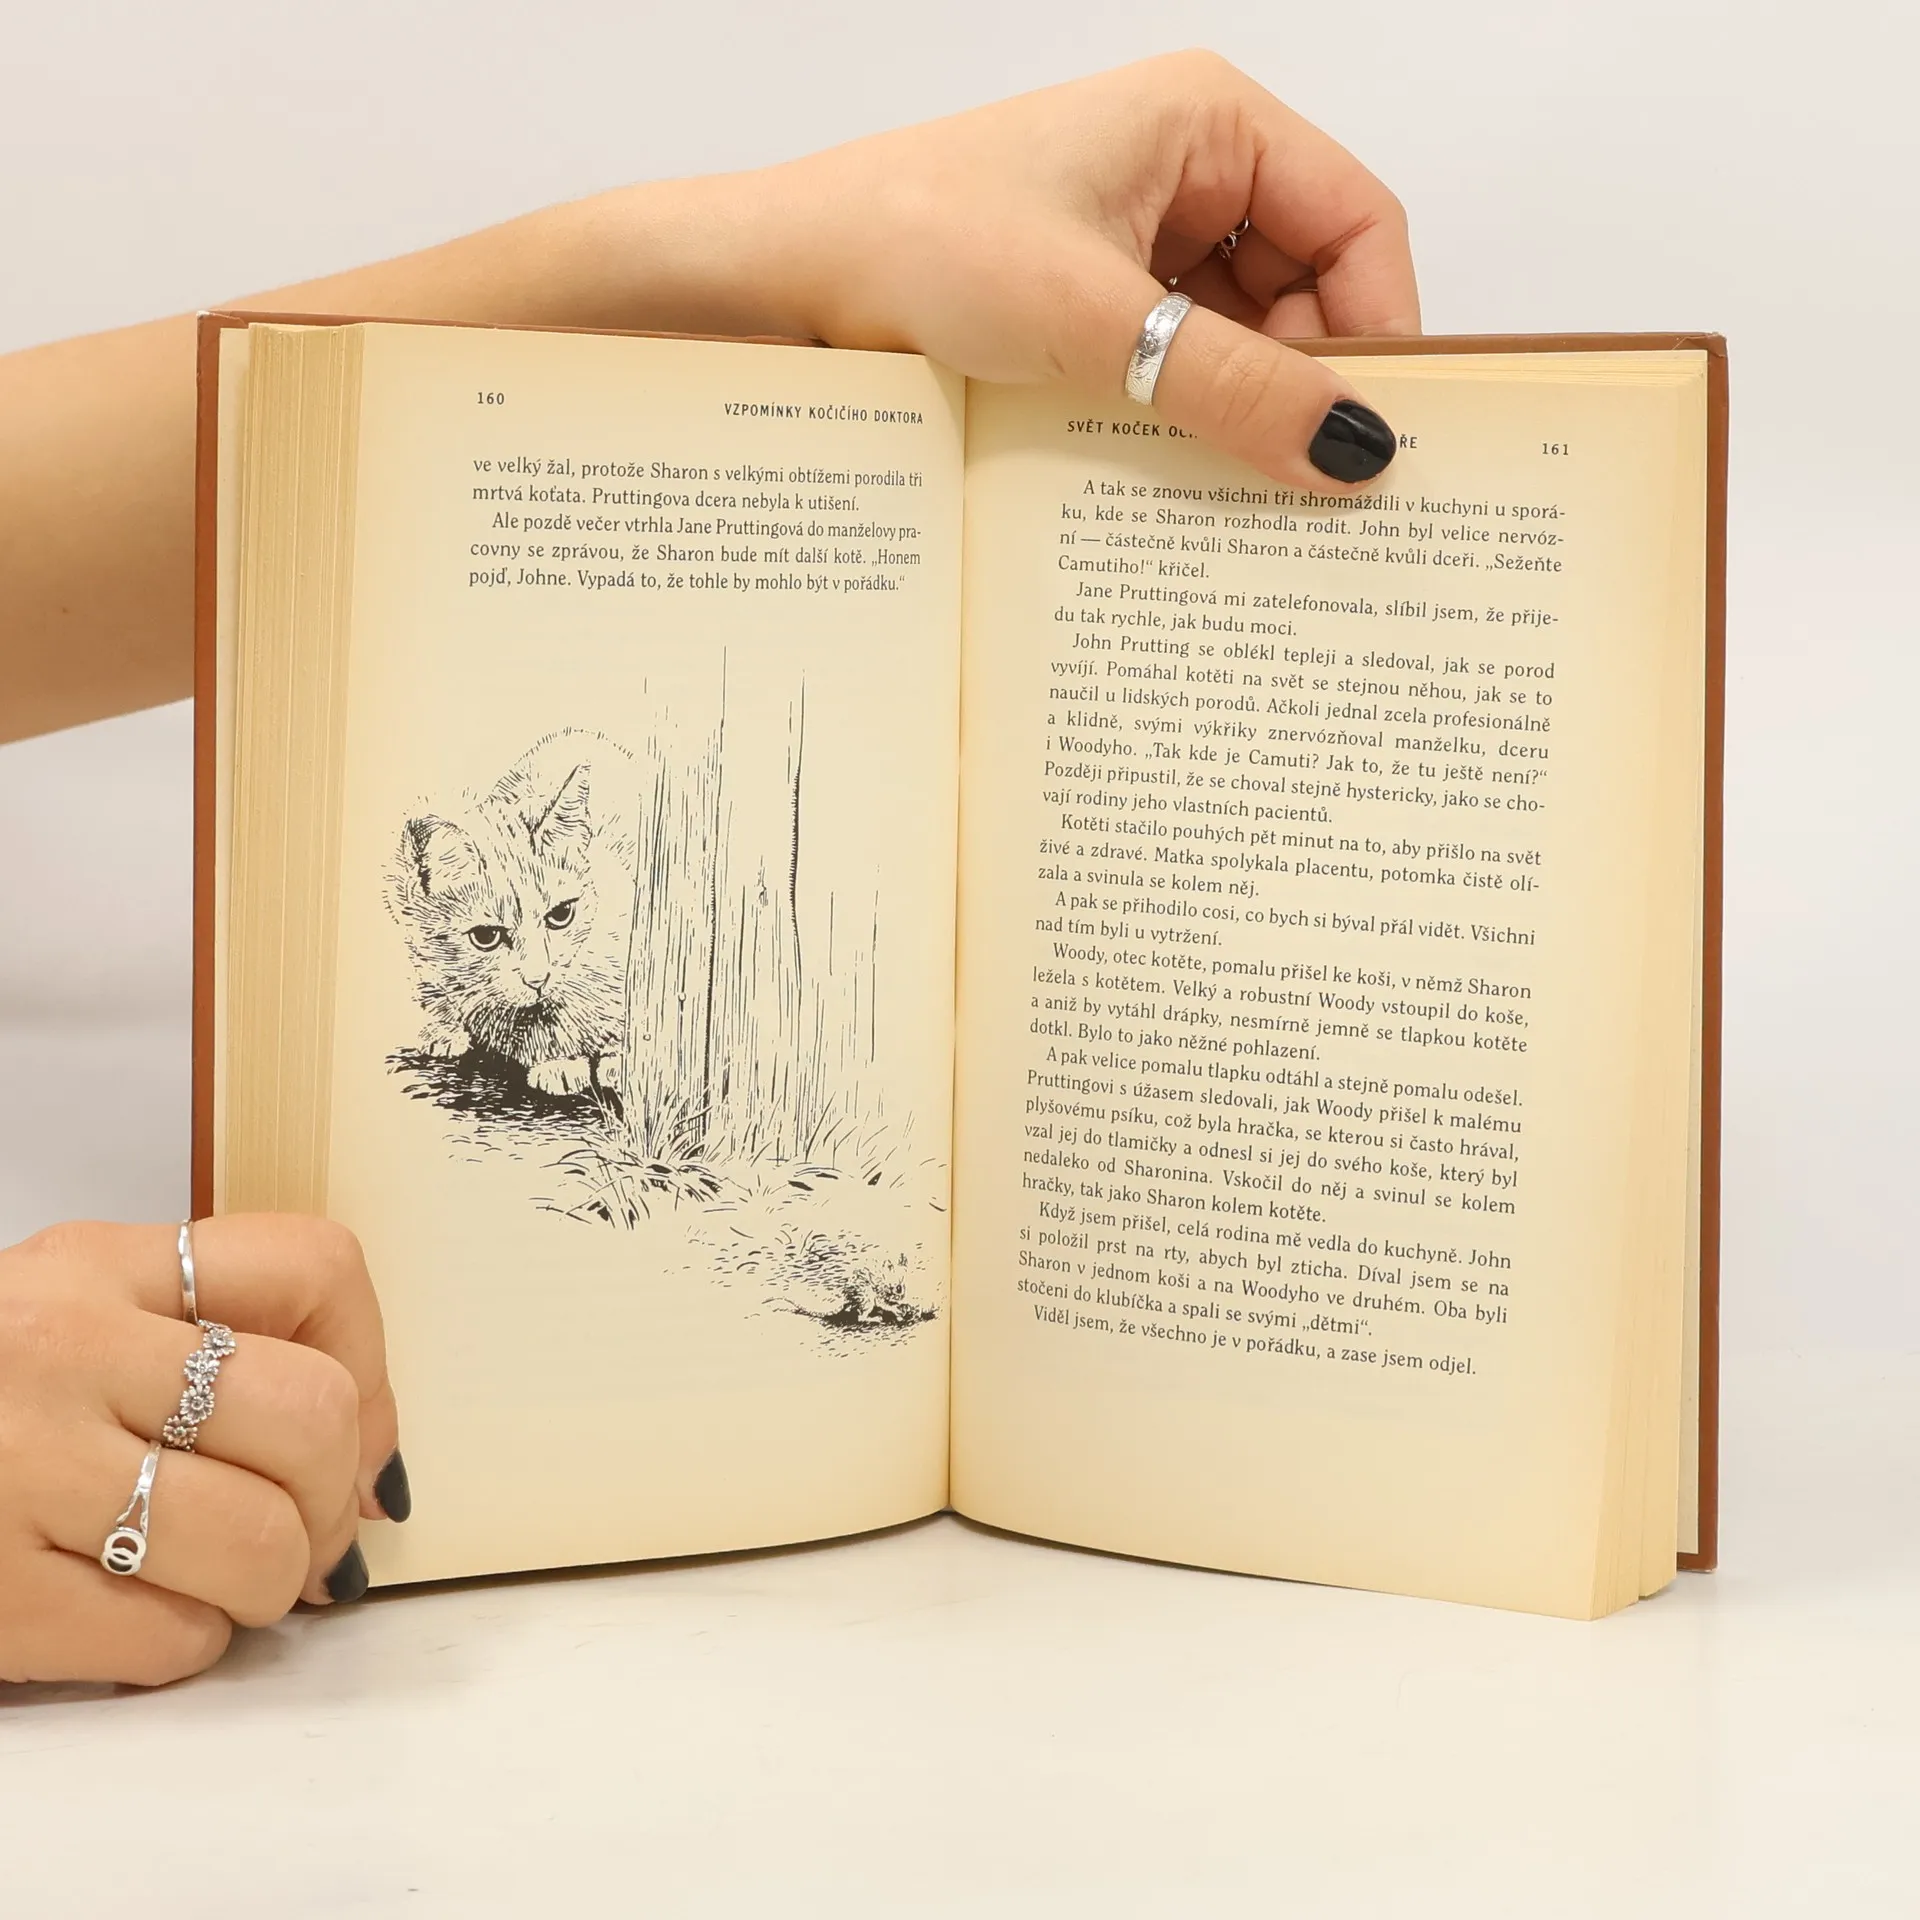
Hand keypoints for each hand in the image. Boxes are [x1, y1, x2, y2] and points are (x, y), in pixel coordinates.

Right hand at [0, 1217, 403, 1685]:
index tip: (357, 1427)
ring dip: (271, 1584)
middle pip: (314, 1416)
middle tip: (303, 1530)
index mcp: (97, 1265)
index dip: (374, 1365)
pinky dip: (183, 1643)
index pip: (316, 1267)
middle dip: (333, 1497)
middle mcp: (61, 1349)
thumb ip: (214, 1352)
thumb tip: (374, 1476)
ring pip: (260, 1540)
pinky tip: (139, 1616)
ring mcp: (15, 1471)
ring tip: (225, 1579)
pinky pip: (168, 1638)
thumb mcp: (75, 1314)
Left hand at [747, 51, 1418, 486]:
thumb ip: (1233, 390)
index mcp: (1207, 120)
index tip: (1372, 437)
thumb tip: (1355, 452)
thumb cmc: (916, 244)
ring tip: (1224, 484)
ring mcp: (1138, 236)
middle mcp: (1184, 168)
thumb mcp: (1096, 325)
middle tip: (1300, 485)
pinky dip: (1184, 416)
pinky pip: (1179, 362)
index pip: (1357, 222)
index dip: (1378, 329)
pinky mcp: (1095, 298)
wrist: (781, 278)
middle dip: (1303, 382)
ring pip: (1243, 336)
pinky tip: (1168, 468)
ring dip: (1239, 408)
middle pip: (1308, 288)